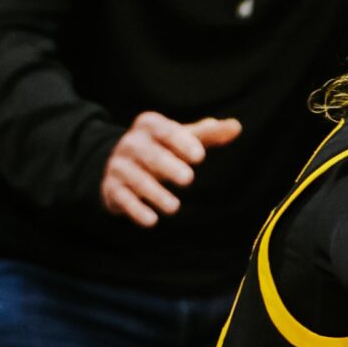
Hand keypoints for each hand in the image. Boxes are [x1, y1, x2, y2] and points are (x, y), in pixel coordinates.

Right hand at [100, 111, 242, 226]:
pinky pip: (123, 198)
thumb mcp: (182, 139)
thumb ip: (208, 135)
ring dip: (155, 193)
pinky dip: (136, 210)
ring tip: (174, 207)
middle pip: (149, 154)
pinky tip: (152, 221)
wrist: (120, 165)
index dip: (182, 142)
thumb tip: (236, 127)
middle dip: (168, 166)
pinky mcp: (111, 188)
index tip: (200, 156)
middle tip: (188, 179)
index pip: (165, 130)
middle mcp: (131, 143)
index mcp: (149, 126)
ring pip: (136, 179)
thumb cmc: (162, 149)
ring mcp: (119, 166)